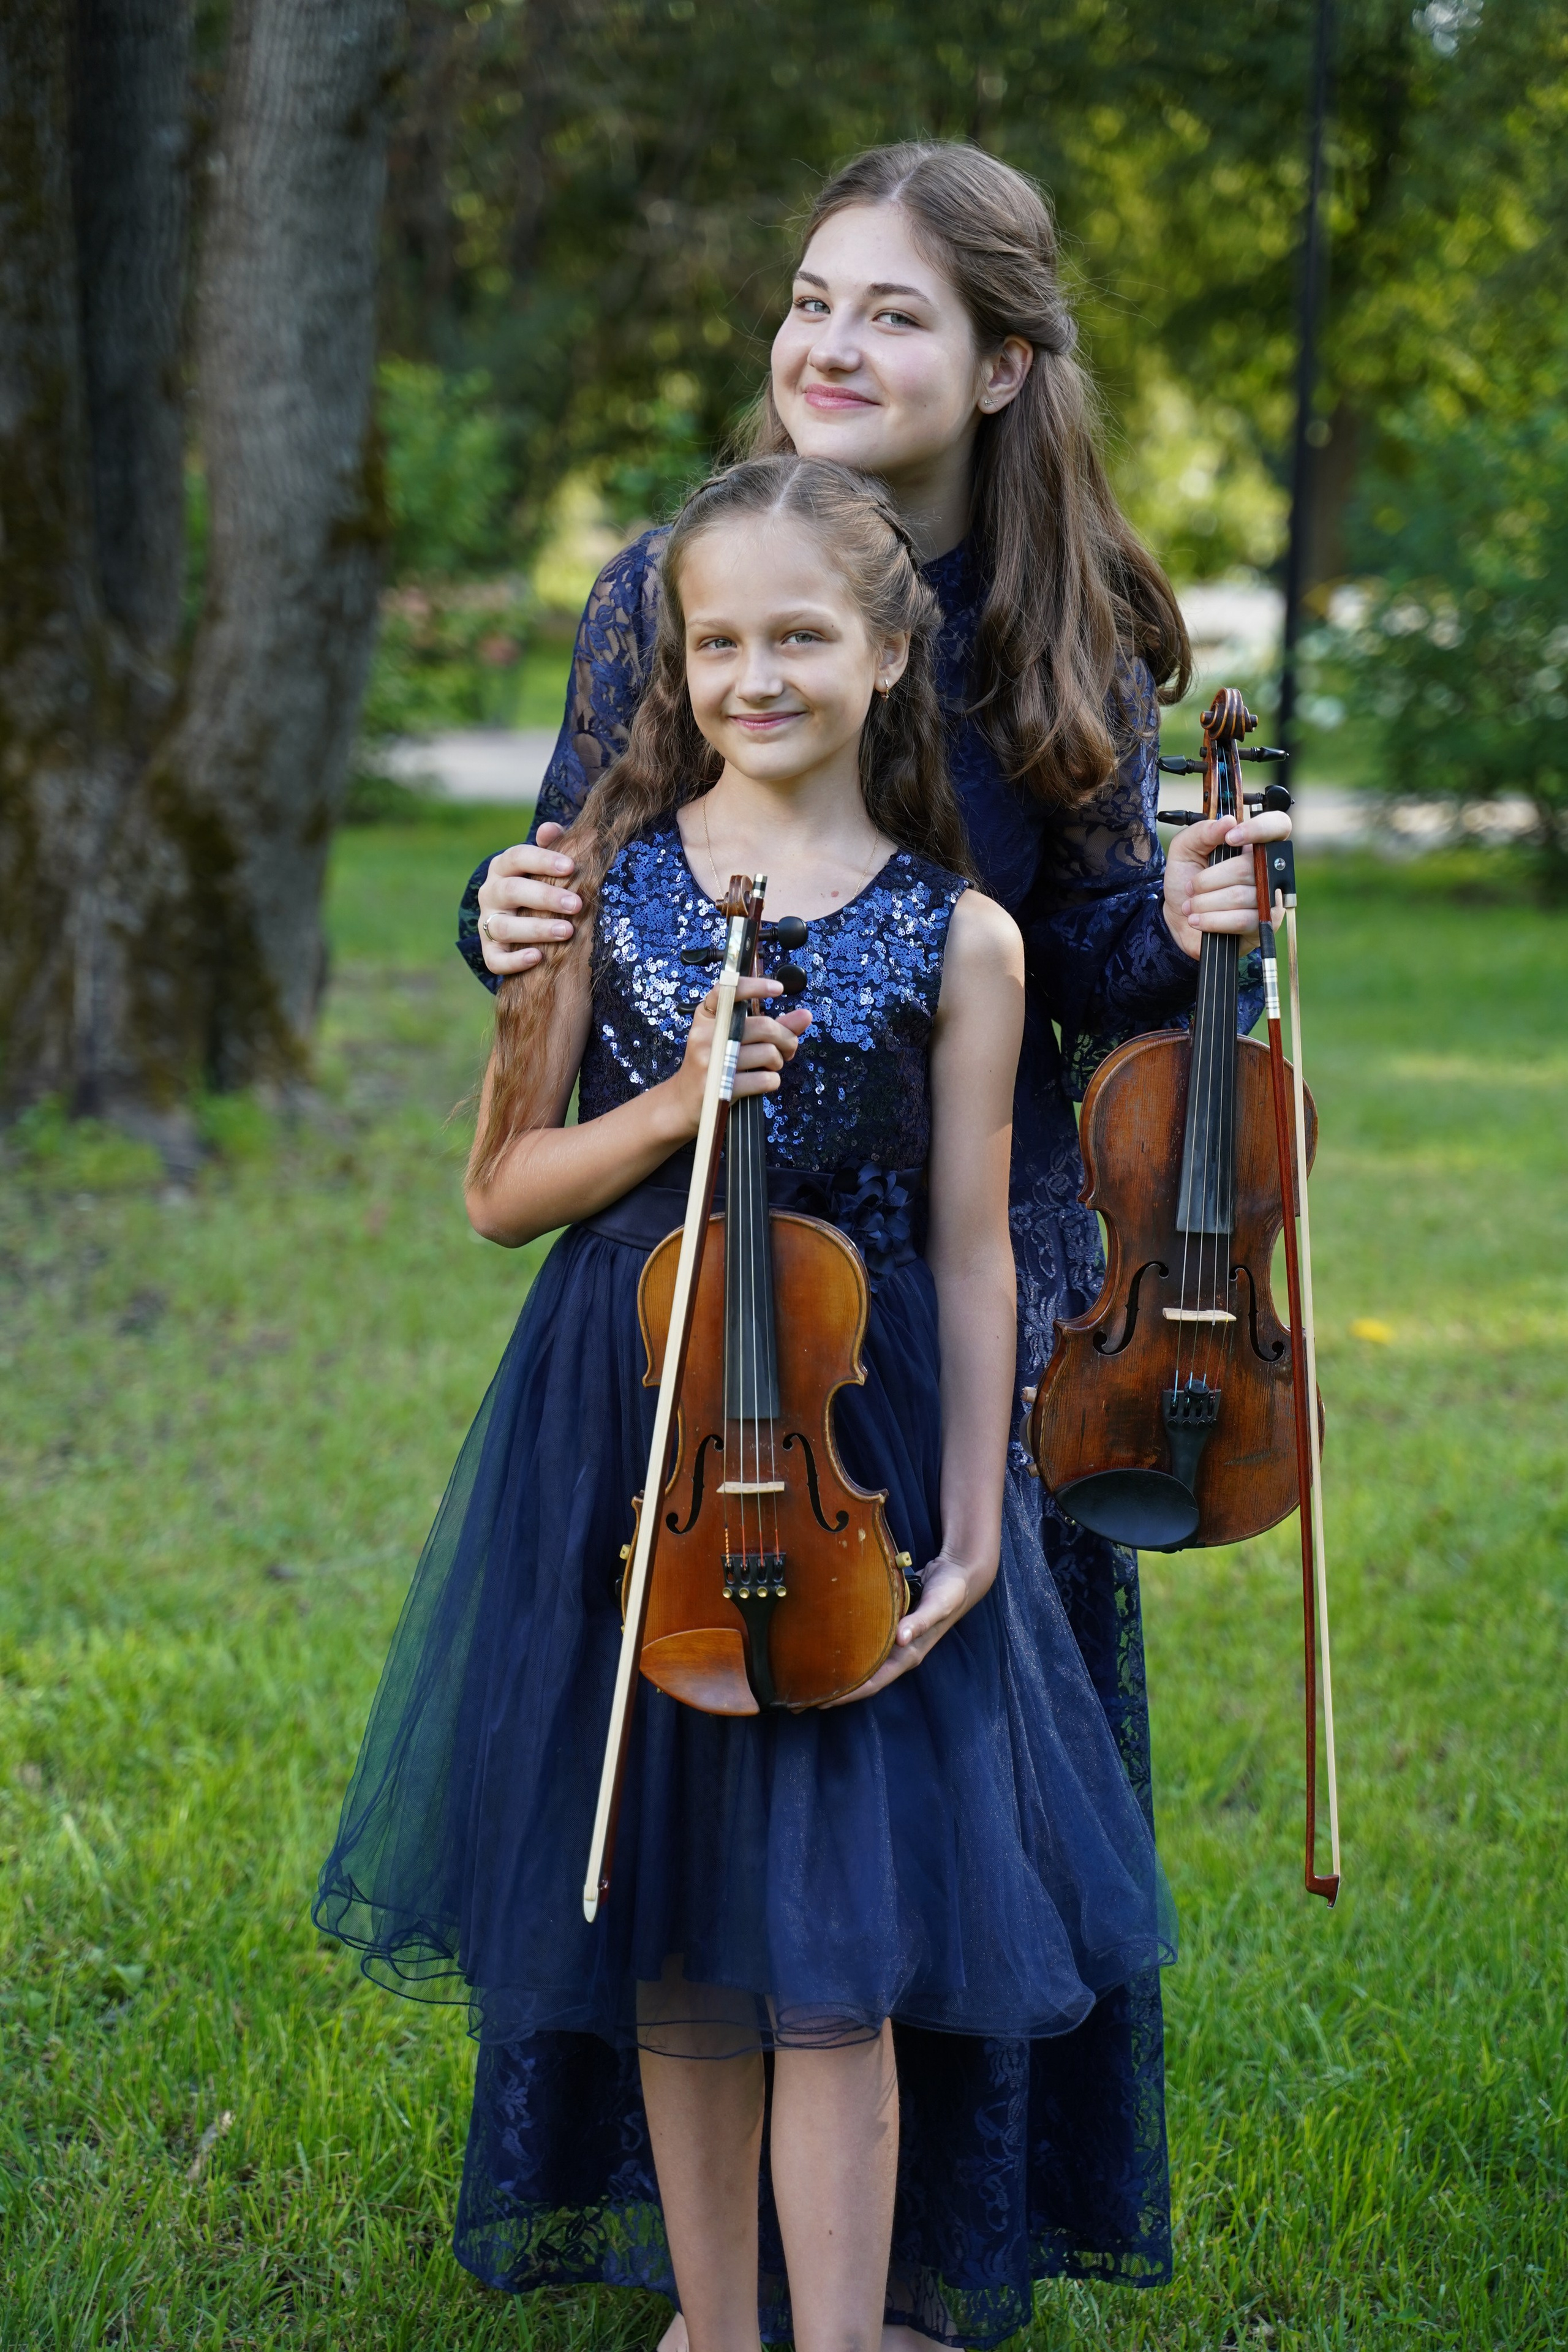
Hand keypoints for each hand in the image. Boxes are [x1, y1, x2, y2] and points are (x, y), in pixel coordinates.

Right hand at [476, 822, 582, 974]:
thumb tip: (550, 828)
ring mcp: (487, 923)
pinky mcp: (490, 951)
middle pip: (511, 892)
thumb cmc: (539, 884)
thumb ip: (551, 845)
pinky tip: (537, 957)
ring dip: (535, 929)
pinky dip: (514, 961)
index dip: (542, 860)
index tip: (571, 867)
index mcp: (503, 868)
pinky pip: (495, 960)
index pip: (517, 857)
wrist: (517, 917)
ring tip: (566, 931)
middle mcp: (490, 893)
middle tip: (576, 904)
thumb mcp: (544, 864)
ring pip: (504, 927)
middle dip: (545, 897)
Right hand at [660, 975, 811, 1138]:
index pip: (729, 991)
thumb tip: (805, 1016)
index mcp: (707, 1016)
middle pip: (764, 1026)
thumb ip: (771, 1026)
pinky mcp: (719, 1086)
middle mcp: (706, 1034)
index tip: (778, 989)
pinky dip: (772, 1081)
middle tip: (788, 1048)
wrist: (684, 1101)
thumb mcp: (733, 1039)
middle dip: (786, 1038)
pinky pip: (765, 1079)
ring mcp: (711, 1061)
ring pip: (768, 1053)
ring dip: (778, 1062)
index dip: (755, 986)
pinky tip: (762, 1081)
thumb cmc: (715, 1065)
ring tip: (769, 1066)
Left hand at [825, 1549, 995, 1705]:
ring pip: (863, 1663)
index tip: (823, 1701)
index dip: (849, 1694)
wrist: (958, 1575)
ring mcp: (895, 1642)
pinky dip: (847, 1649)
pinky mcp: (890, 1627)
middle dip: (838, 1689)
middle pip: (864, 1678)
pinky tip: (828, 1647)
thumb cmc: (951, 1591)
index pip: (874, 1682)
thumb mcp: (939, 1604)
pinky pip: (866, 1644)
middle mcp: (900, 1653)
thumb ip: (921, 1620)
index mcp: (909, 1654)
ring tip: (809, 1675)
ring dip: (840, 1671)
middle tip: (805, 1694)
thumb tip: (902, 1638)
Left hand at [1162, 808, 1291, 960]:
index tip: (1230, 838)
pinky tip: (1197, 920)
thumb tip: (1228, 822)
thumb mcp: (1185, 850)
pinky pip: (1243, 920)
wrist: (1179, 920)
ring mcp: (1270, 897)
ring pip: (1241, 896)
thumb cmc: (1187, 880)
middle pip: (1248, 867)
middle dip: (1210, 879)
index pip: (1278, 826)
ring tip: (1191, 906)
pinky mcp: (1265, 924)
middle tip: (1191, 887)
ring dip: (1206, 902)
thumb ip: (1202, 832)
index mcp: (1254, 845)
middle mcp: (1268, 869)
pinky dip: (1213, 920)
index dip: (1259, 829)